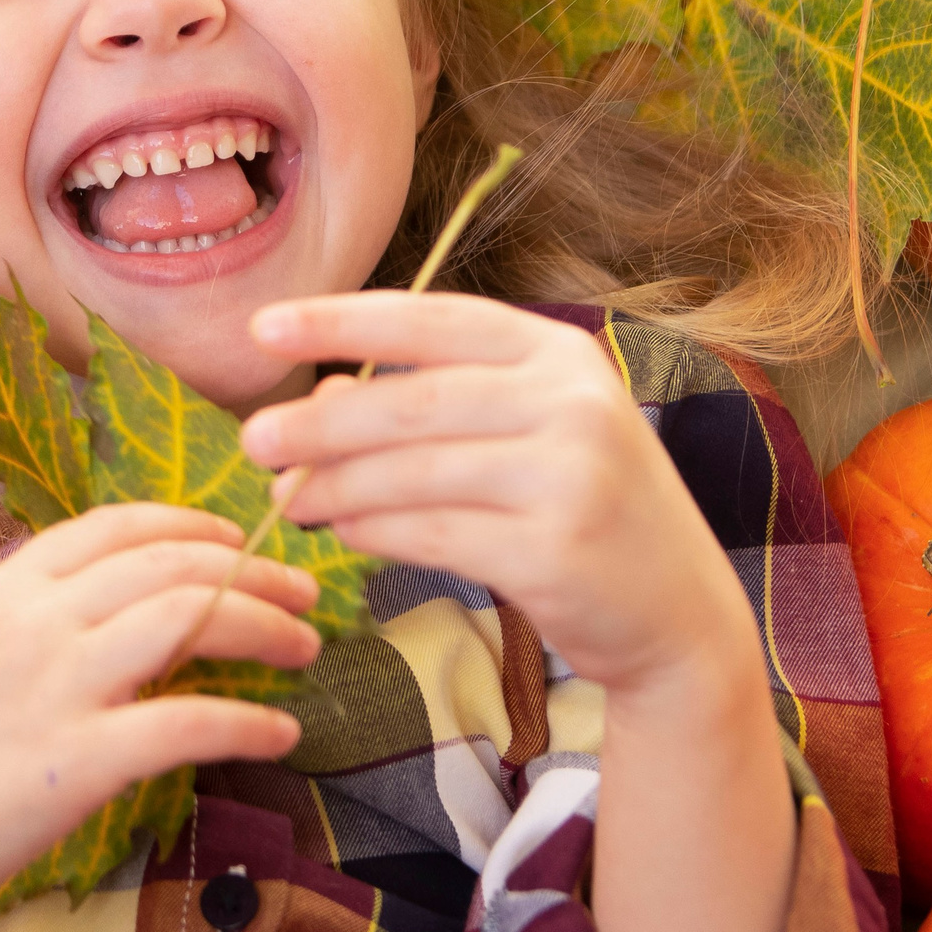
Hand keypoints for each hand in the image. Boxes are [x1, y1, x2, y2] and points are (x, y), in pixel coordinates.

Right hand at [0, 507, 321, 931]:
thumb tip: (107, 606)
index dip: (193, 524)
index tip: (237, 538)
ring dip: (265, 625)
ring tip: (306, 645)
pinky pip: (188, 723)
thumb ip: (31, 619)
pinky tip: (279, 731)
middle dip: (254, 571)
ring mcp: (58, 688)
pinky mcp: (79, 762)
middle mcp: (36, 620)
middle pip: (173, 564)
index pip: (119, 525)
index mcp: (6, 586)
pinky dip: (246, 722)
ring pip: (191, 620)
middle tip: (303, 589)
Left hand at [239, 292, 757, 697]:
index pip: (434, 319)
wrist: (677, 613)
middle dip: (322, 421)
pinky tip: (343, 531)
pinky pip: (436, 534)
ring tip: (286, 497)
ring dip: (336, 486)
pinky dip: (376, 530)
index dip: (344, 319)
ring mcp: (572, 476)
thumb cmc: (583, 509)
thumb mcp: (524, 434)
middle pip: (415, 400)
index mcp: (560, 354)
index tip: (265, 329)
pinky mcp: (558, 551)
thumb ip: (431, 403)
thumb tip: (321, 393)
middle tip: (253, 438)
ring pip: (416, 472)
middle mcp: (573, 404)